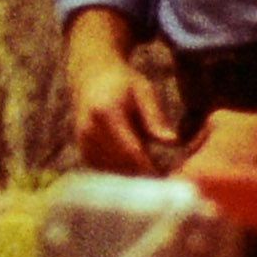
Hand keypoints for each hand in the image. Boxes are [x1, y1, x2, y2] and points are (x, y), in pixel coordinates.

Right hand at [62, 13, 174, 174]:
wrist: (91, 77)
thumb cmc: (124, 83)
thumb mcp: (144, 91)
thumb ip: (155, 117)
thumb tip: (172, 141)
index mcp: (106, 113)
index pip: (131, 150)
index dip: (150, 168)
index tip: (169, 178)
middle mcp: (89, 129)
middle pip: (121, 164)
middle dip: (144, 175)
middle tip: (166, 180)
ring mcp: (83, 141)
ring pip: (113, 171)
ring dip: (133, 175)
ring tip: (154, 173)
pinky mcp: (83, 149)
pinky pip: (105, 170)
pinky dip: (122, 172)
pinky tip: (137, 166)